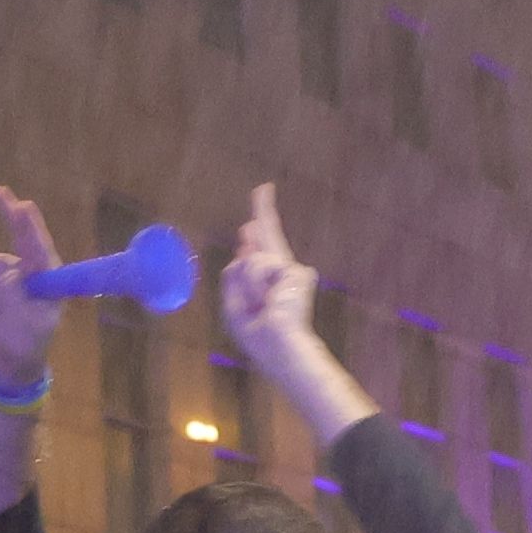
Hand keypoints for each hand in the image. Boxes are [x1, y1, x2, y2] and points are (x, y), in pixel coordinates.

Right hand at [0, 185, 66, 386]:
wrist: (9, 362)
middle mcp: (37, 276)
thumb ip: (9, 295)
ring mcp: (18, 278)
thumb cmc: (24, 345)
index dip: (30, 228)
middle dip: (13, 217)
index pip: (40, 251)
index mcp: (50, 284)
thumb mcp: (20, 324)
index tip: (22, 207)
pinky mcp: (1, 283)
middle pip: (24, 241)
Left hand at [216, 181, 317, 370]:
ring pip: (251, 259)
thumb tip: (246, 237)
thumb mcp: (233, 302)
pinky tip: (271, 298)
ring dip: (248, 282)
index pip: (258, 254)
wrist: (277, 344)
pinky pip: (260, 266)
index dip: (253, 235)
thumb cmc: (257, 333)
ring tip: (260, 302)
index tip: (251, 224)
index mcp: (265, 283)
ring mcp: (291, 272)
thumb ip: (236, 271)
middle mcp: (280, 273)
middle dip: (263, 209)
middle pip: (267, 237)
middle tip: (263, 188)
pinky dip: (257, 283)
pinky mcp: (298, 272)